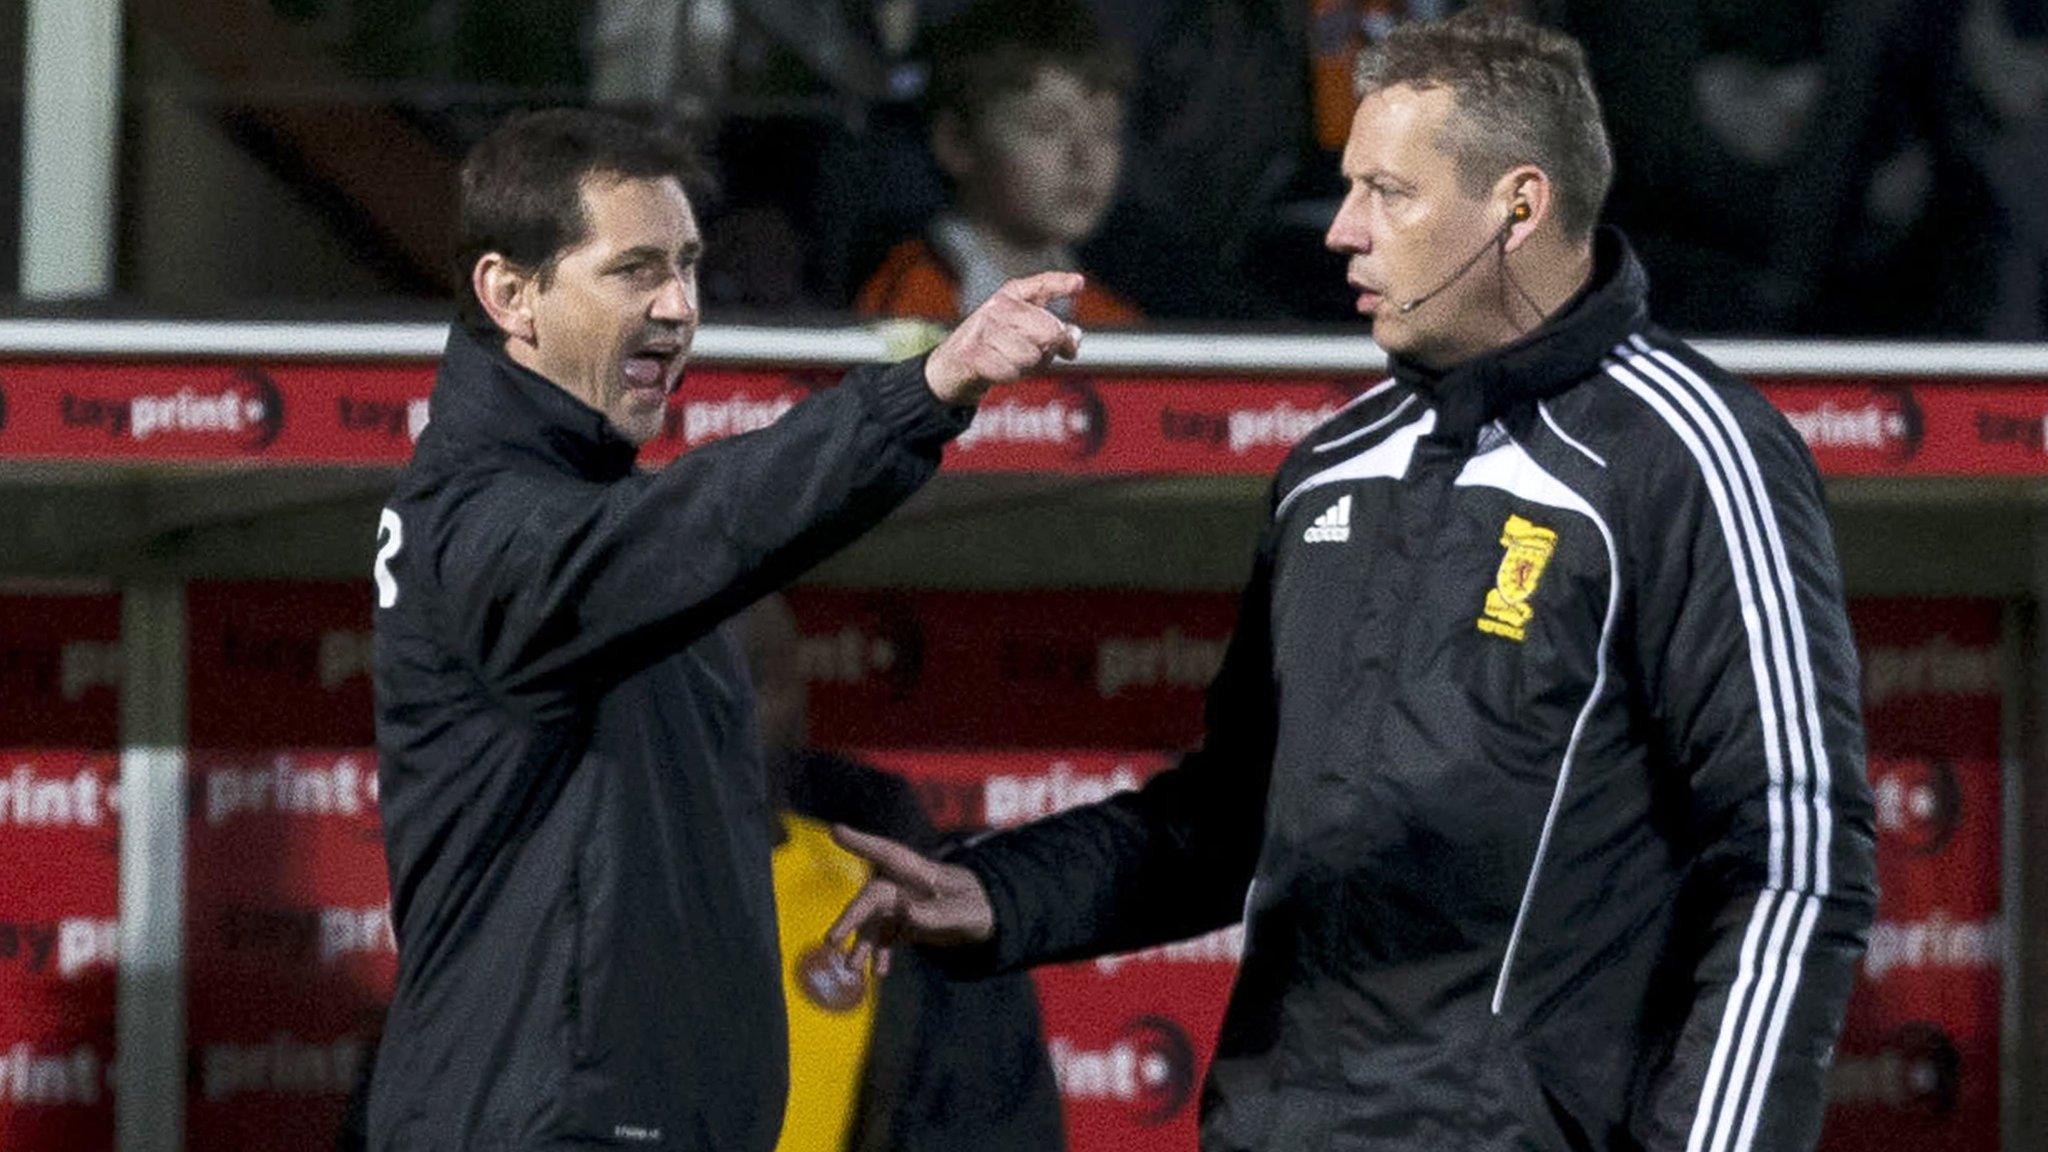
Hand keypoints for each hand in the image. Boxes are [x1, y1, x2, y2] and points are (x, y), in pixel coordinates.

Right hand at [826, 825, 994, 976]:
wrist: (986, 919)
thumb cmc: (979, 907)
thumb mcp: (967, 912)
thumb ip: (938, 913)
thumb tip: (906, 912)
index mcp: (920, 872)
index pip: (888, 854)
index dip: (861, 843)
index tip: (836, 831)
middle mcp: (904, 885)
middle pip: (871, 897)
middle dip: (851, 917)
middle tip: (832, 939)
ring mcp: (901, 905)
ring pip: (873, 921)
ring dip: (862, 944)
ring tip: (853, 969)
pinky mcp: (903, 923)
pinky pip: (884, 937)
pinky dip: (879, 954)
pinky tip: (880, 973)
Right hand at [923, 272, 1084, 405]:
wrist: (951, 367)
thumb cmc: (994, 347)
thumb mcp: (1024, 332)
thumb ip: (1055, 331)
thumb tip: (1074, 340)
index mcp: (1010, 296)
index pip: (1042, 285)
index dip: (1061, 284)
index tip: (1078, 284)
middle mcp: (997, 307)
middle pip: (1049, 331)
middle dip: (1048, 351)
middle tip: (1031, 353)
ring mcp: (984, 329)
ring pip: (1031, 355)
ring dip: (1026, 367)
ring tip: (1009, 360)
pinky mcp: (973, 354)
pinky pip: (1011, 372)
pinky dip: (1009, 376)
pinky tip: (996, 368)